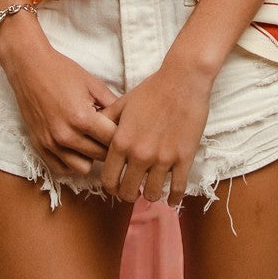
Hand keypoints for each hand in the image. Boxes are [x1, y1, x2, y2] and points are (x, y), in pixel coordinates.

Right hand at [2, 39, 120, 179]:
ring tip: (92, 139)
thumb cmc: (62, 72)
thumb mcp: (93, 84)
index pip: (112, 140)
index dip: (122, 134)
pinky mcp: (39, 147)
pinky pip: (62, 169)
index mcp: (82, 118)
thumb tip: (128, 120)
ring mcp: (51, 144)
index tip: (125, 129)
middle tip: (109, 132)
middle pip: (101, 156)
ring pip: (83, 168)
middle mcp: (66, 135)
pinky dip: (72, 161)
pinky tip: (76, 146)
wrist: (29, 68)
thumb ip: (113, 104)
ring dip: (91, 156)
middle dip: (109, 145)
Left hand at [99, 60, 212, 205]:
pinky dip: (174, 197)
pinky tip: (172, 199)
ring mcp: (162, 158)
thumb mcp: (123, 103)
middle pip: (128, 192)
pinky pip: (178, 188)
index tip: (117, 185)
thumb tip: (94, 133)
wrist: (183, 79)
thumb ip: (107, 121)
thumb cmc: (152, 89)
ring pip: (152, 194)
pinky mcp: (183, 158)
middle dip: (129, 193)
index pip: (108, 180)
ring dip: (151, 195)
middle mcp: (139, 154)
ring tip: (152, 190)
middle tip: (134, 189)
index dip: (111, 186)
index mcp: (121, 142)